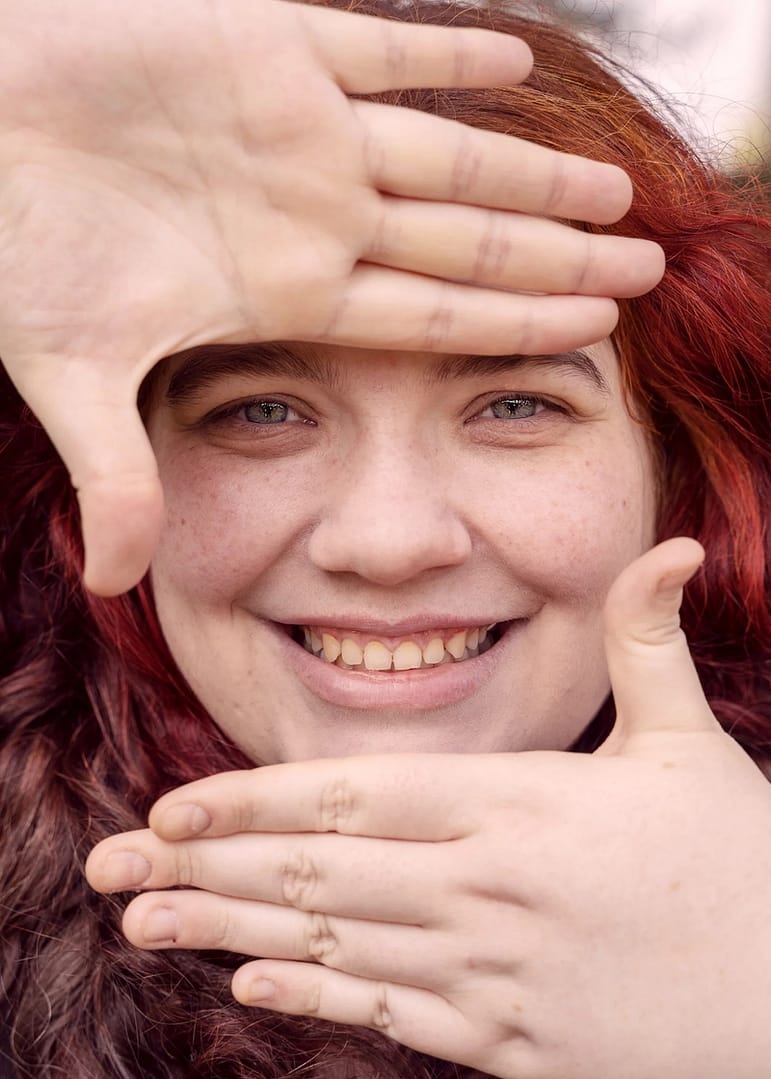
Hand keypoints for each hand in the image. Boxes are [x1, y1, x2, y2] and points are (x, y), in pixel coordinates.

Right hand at [0, 0, 663, 595]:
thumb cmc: (16, 247)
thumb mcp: (72, 371)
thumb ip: (117, 472)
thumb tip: (115, 586)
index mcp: (287, 287)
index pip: (432, 310)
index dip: (515, 319)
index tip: (596, 331)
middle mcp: (311, 213)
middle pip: (467, 238)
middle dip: (558, 252)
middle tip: (647, 267)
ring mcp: (296, 131)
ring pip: (447, 150)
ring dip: (532, 168)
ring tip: (614, 185)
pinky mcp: (263, 43)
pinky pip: (377, 46)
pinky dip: (443, 54)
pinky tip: (514, 62)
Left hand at [86, 539, 768, 1078]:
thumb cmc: (740, 862)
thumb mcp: (690, 739)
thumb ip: (648, 639)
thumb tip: (674, 544)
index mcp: (524, 804)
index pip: (356, 797)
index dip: (253, 805)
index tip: (170, 809)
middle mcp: (491, 887)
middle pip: (320, 875)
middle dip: (204, 870)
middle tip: (110, 869)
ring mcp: (496, 973)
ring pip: (335, 948)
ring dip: (228, 937)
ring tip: (142, 925)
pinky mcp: (511, 1042)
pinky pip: (390, 1018)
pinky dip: (314, 1002)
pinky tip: (248, 991)